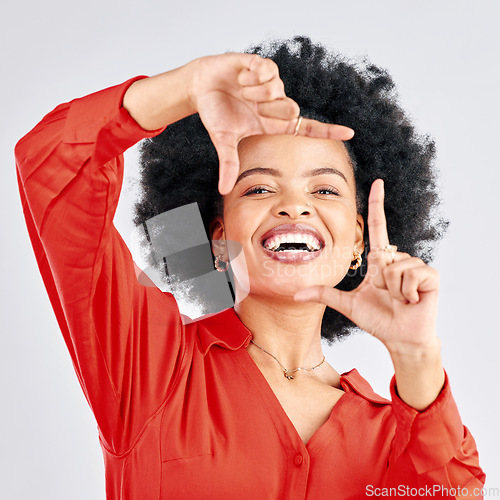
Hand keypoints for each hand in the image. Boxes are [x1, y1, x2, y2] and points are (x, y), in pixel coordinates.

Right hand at [189, 54, 354, 193]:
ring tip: (241, 91)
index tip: (350, 133)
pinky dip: (252, 76)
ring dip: (257, 93)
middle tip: (252, 107)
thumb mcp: (224, 140)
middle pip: (291, 109)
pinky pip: (267, 70)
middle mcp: (276, 103)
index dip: (327, 131)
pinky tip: (241, 78)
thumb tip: (223, 191)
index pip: (305, 128)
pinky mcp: (262, 65)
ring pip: (278, 90)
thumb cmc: (215, 114)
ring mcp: (270, 84)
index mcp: (272, 123)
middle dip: (272, 110)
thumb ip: (229, 164)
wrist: (201, 86)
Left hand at [294, 179, 439, 354]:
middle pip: (382, 254)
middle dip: (381, 280)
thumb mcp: (347, 304)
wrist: (400, 339)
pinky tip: (411, 300)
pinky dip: (407, 291)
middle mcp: (398, 259)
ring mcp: (416, 266)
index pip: (376, 227)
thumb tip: (296, 293)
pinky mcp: (431, 276)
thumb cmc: (378, 320)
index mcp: (380, 261)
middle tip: (387, 296)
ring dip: (393, 288)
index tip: (377, 182)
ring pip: (395, 266)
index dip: (376, 205)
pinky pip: (411, 274)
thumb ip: (324, 294)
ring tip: (400, 299)